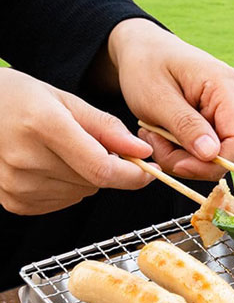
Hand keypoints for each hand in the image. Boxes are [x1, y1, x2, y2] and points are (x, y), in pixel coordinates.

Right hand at [0, 68, 153, 214]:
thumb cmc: (19, 100)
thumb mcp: (66, 101)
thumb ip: (107, 128)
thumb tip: (142, 151)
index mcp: (42, 126)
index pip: (102, 168)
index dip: (133, 175)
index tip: (149, 170)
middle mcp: (26, 159)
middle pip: (95, 181)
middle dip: (107, 167)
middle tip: (88, 144)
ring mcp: (18, 185)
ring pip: (82, 193)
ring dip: (86, 177)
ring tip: (59, 151)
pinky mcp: (15, 202)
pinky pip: (63, 202)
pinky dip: (67, 187)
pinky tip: (47, 166)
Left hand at [108, 18, 233, 180]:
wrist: (146, 52)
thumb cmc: (147, 67)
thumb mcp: (157, 97)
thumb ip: (185, 126)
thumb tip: (211, 155)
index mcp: (227, 87)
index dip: (212, 164)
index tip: (178, 166)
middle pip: (228, 154)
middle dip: (190, 160)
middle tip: (154, 143)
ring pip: (218, 156)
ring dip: (184, 157)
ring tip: (156, 134)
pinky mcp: (228, 122)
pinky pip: (212, 152)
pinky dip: (186, 152)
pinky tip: (168, 134)